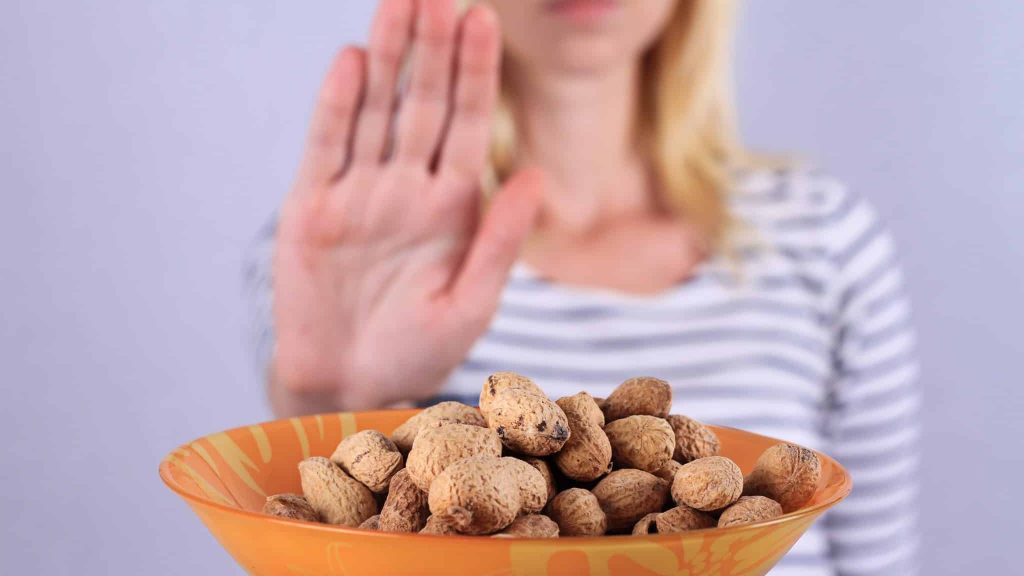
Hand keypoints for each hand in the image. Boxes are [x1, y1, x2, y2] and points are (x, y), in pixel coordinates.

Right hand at [271, 0, 541, 412]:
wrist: (349, 386)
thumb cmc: (417, 351)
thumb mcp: (471, 304)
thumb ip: (501, 241)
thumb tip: (537, 176)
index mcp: (453, 205)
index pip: (468, 124)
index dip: (476, 72)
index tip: (482, 19)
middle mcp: (407, 187)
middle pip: (423, 103)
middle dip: (432, 48)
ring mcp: (359, 192)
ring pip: (374, 111)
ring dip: (386, 58)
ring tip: (397, 4)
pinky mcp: (313, 207)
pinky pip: (327, 148)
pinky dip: (337, 106)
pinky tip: (351, 62)